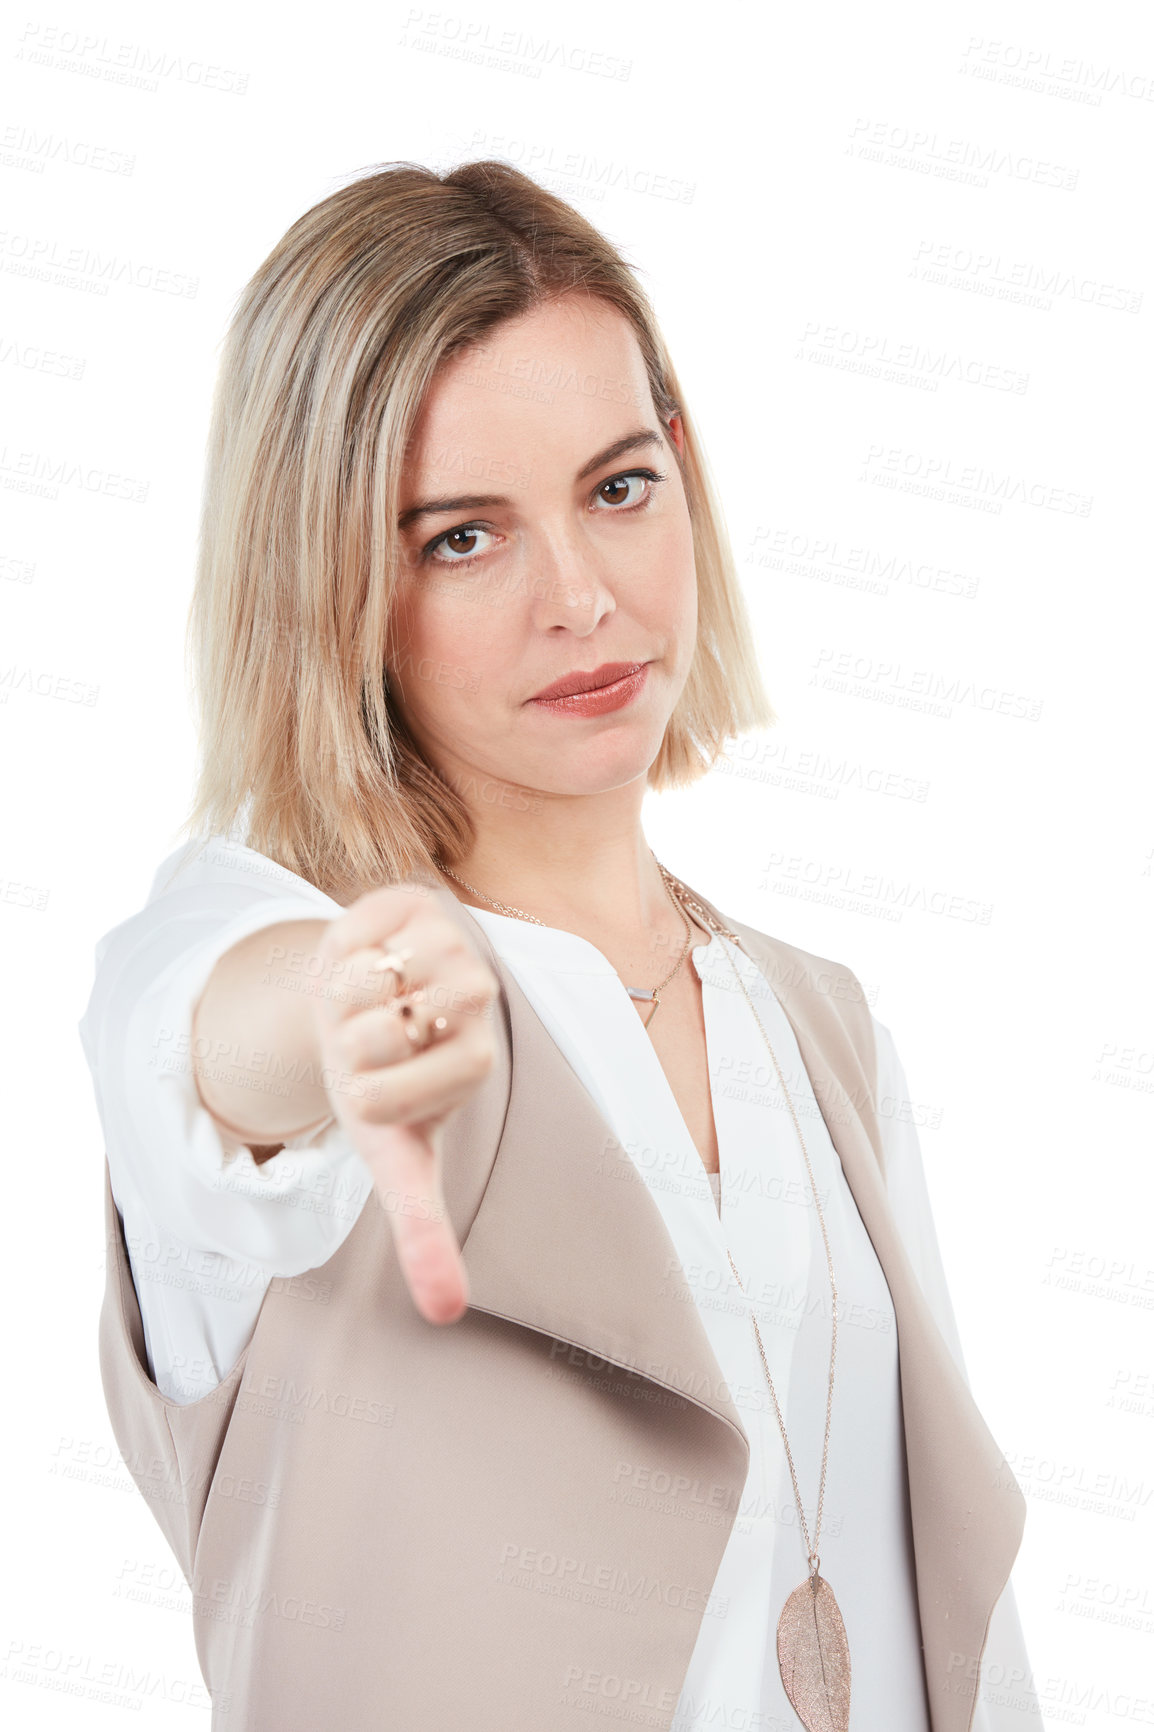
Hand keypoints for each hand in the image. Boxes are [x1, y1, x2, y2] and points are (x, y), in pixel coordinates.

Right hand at [309, 883, 499, 1325]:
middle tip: (366, 1042)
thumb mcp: (399, 1160)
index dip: (359, 1099)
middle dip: (345, 1048)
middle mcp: (478, 999)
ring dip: (339, 1002)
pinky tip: (361, 964)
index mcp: (475, 1064)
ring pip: (357, 984)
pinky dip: (334, 954)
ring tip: (364, 1005)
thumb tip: (447, 1314)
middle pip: (370, 1036)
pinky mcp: (413, 900)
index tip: (379, 1092)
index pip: (383, 1098)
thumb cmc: (385, 1088)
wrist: (369, 1005)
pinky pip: (347, 932)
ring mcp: (450, 941)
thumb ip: (425, 1232)